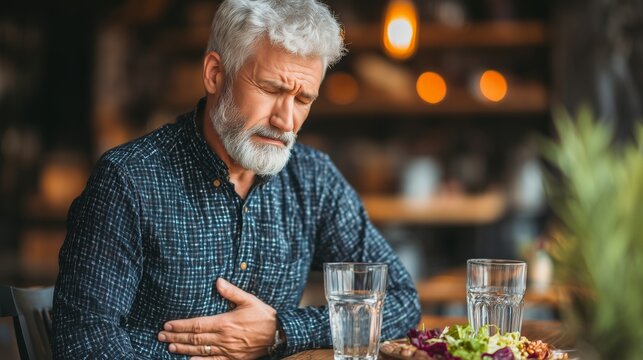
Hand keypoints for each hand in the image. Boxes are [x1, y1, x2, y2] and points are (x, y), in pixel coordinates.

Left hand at [158, 278, 276, 359]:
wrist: (279, 335)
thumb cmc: (264, 316)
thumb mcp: (249, 300)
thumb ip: (232, 292)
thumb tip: (218, 281)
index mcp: (225, 322)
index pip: (197, 325)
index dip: (180, 326)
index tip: (167, 325)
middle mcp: (223, 338)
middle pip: (194, 339)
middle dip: (176, 337)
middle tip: (161, 336)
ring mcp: (227, 350)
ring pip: (200, 351)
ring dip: (183, 349)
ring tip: (170, 347)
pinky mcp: (233, 359)